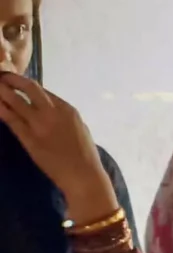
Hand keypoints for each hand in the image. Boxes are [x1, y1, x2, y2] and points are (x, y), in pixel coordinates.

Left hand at [0, 72, 116, 222]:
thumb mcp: (79, 128)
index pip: (41, 89)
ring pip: (15, 100)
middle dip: (11, 79)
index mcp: (67, 109)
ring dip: (2, 91)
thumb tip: (46, 109)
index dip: (24, 83)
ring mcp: (39, 124)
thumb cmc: (84, 155)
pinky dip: (1, 109)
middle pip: (29, 87)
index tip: (14, 82)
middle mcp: (52, 112)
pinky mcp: (29, 138)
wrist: (83, 175)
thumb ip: (62, 116)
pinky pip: (10, 119)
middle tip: (0, 77)